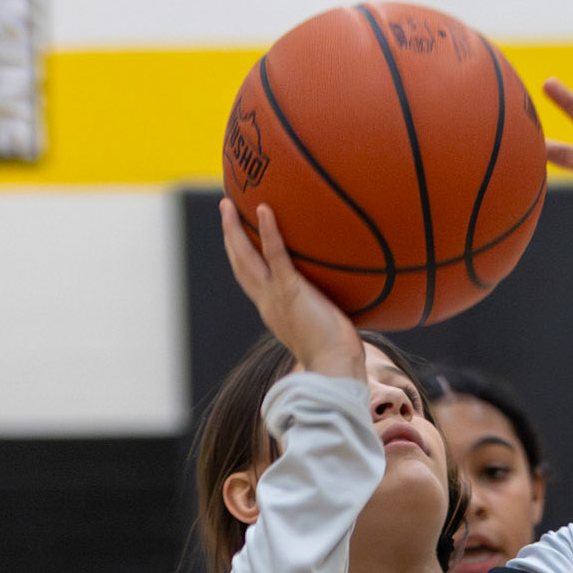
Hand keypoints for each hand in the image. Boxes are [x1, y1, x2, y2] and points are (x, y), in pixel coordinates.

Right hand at [220, 199, 364, 380]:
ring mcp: (275, 298)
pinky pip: (275, 256)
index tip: (238, 239)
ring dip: (234, 230)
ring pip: (245, 259)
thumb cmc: (339, 353)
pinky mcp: (290, 292)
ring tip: (229, 203)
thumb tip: (347, 294)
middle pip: (240, 265)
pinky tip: (264, 208)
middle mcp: (267, 303)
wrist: (335, 368)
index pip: (251, 280)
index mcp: (273, 311)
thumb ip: (326, 307)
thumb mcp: (326, 325)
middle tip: (225, 209)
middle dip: (230, 237)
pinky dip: (268, 232)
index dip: (242, 258)